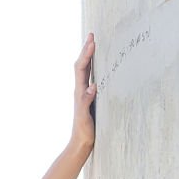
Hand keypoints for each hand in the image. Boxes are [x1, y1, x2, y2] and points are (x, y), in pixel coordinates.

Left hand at [72, 32, 96, 150]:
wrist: (80, 143)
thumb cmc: (83, 131)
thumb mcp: (85, 117)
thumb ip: (86, 102)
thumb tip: (92, 86)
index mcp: (80, 92)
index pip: (82, 69)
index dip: (86, 54)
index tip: (92, 41)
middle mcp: (81, 90)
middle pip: (82, 66)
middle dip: (87, 50)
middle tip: (92, 35)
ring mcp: (85, 94)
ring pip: (86, 71)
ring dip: (89, 57)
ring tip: (94, 44)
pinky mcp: (90, 98)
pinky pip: (91, 79)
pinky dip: (94, 68)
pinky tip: (98, 65)